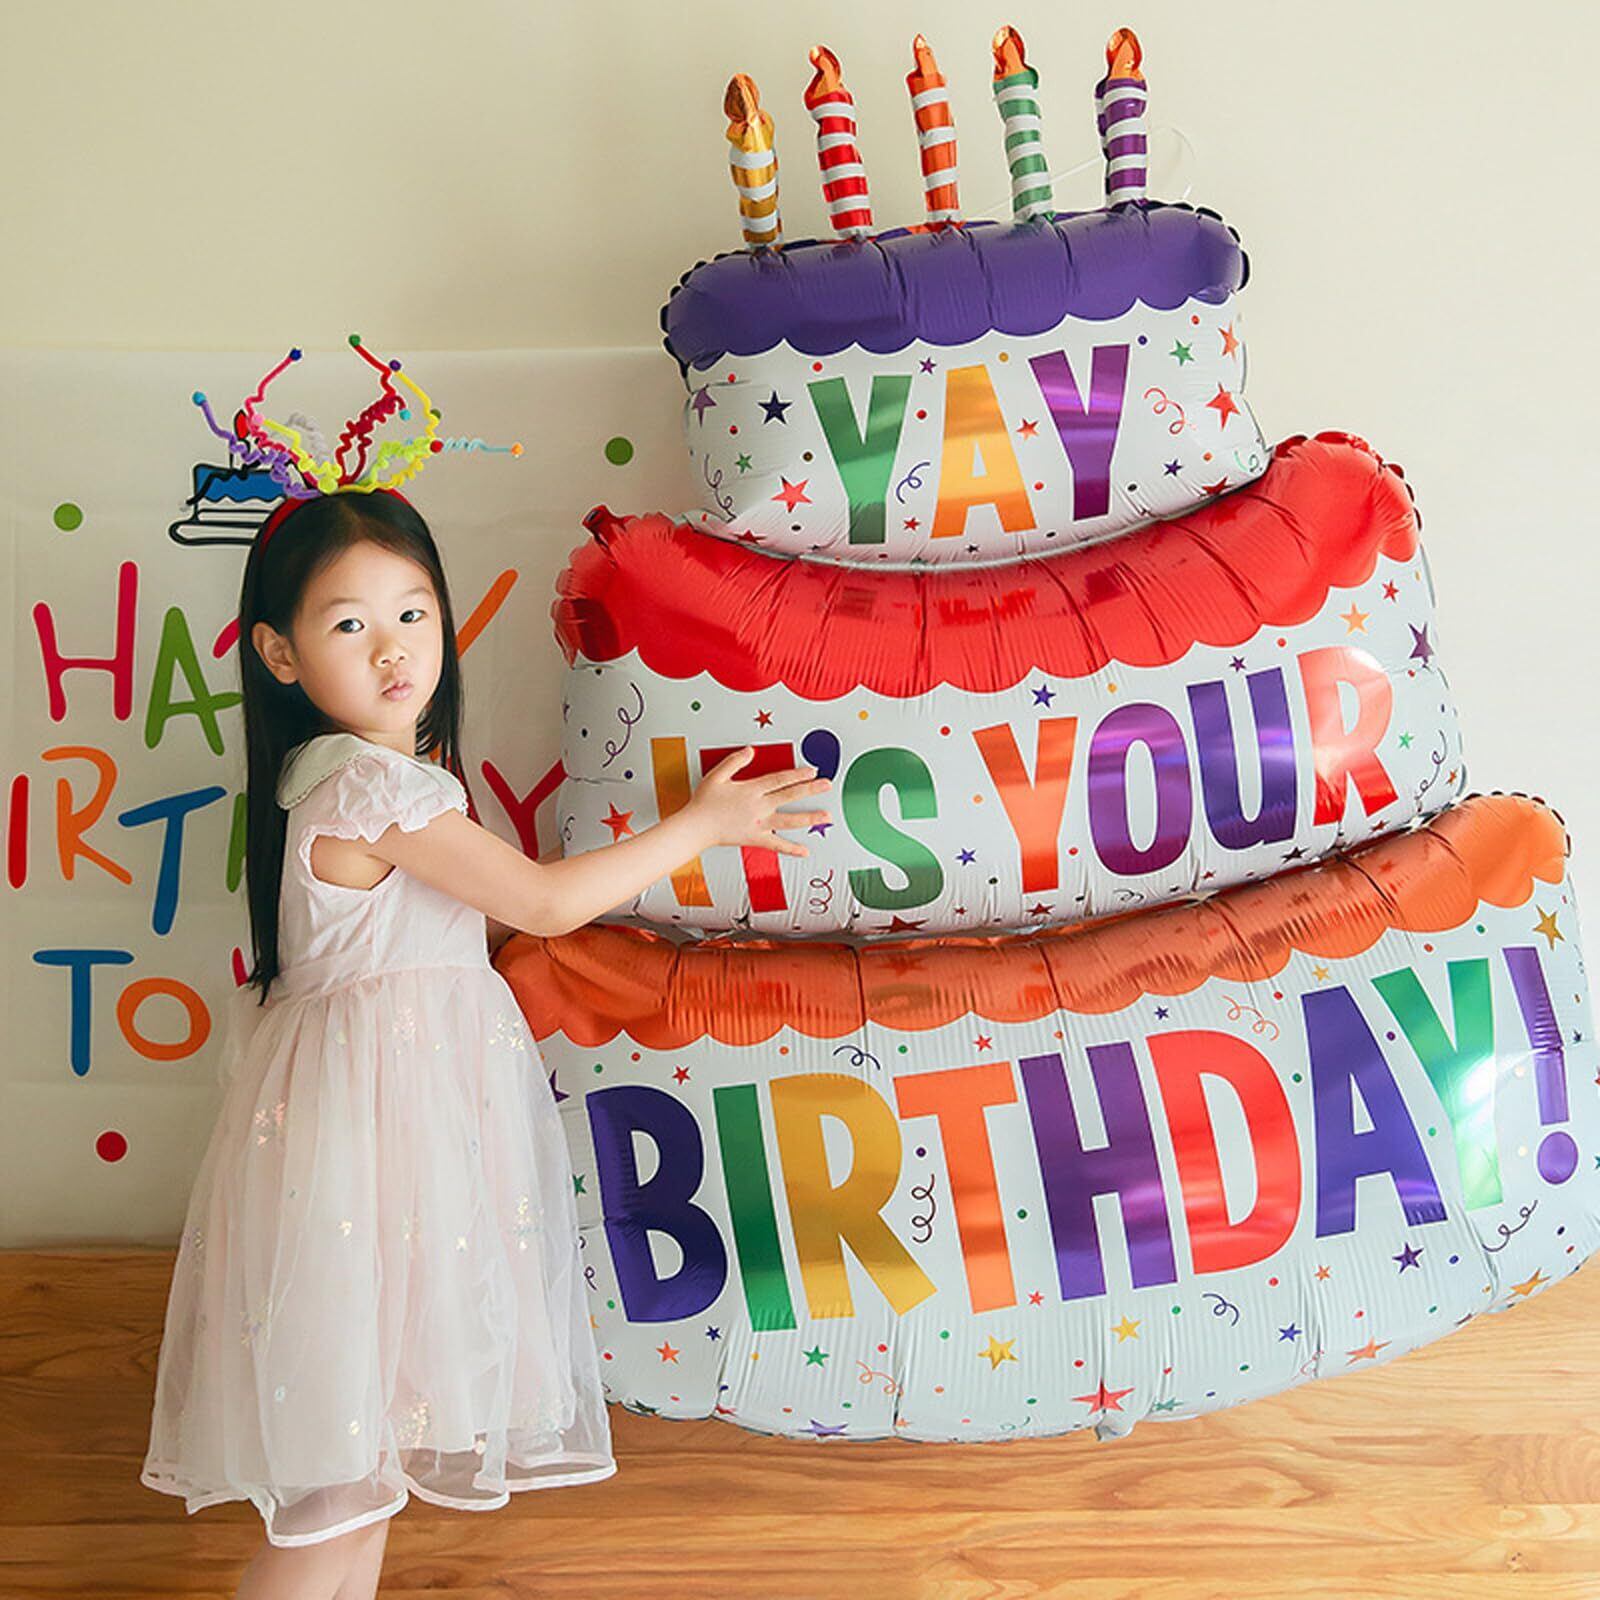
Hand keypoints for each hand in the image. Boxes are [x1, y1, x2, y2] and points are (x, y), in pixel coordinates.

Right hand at [688, 746, 832, 857]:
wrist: (696, 828)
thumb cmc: (704, 802)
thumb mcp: (717, 776)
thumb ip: (735, 762)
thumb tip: (750, 751)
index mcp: (751, 789)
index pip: (779, 779)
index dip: (797, 774)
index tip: (812, 770)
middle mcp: (759, 806)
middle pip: (789, 795)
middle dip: (810, 789)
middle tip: (827, 784)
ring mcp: (759, 824)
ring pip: (789, 820)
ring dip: (809, 818)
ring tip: (827, 816)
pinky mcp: (756, 839)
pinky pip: (777, 845)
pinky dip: (791, 849)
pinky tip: (805, 851)